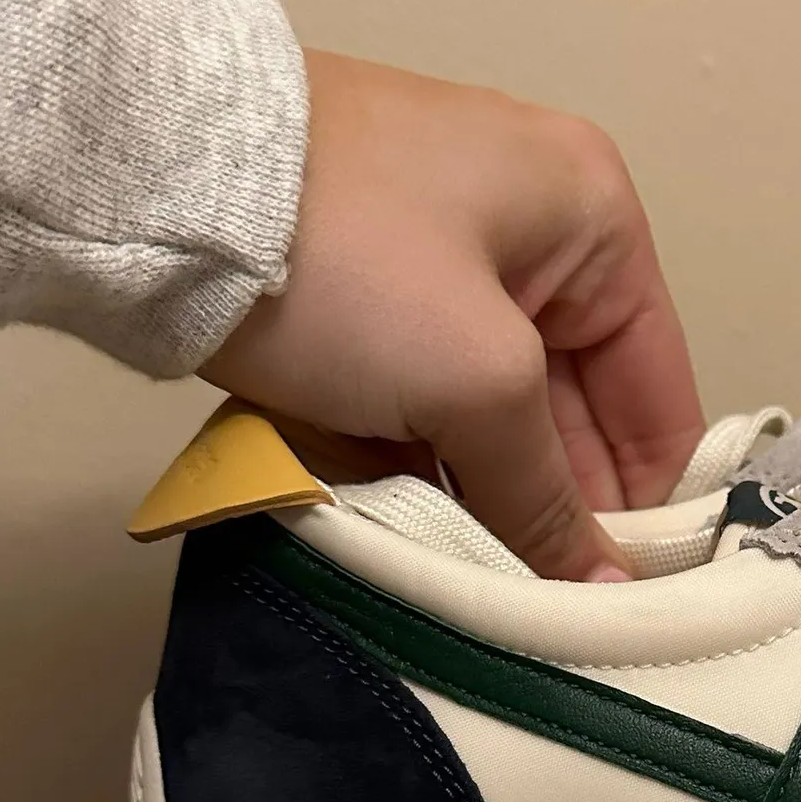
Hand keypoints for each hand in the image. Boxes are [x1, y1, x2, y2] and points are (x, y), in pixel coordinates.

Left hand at [201, 49, 703, 579]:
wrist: (144, 180)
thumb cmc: (352, 262)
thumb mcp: (478, 381)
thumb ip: (546, 495)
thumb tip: (600, 595)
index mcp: (592, 218)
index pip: (656, 391)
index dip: (649, 503)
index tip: (633, 605)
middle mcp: (530, 232)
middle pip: (573, 411)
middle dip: (556, 509)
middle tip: (552, 621)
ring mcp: (437, 261)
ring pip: (489, 416)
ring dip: (482, 499)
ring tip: (483, 596)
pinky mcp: (357, 293)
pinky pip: (417, 402)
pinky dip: (416, 467)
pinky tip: (414, 544)